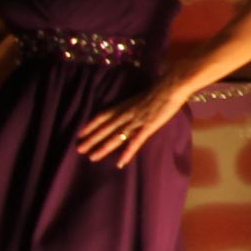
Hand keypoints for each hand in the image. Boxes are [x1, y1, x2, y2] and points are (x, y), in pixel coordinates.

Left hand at [73, 82, 193, 168]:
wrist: (171, 87)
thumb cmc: (160, 88)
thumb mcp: (142, 95)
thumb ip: (135, 104)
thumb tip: (133, 108)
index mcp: (124, 105)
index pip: (102, 116)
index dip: (91, 125)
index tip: (80, 133)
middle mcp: (126, 114)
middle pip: (105, 129)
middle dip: (92, 139)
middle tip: (79, 149)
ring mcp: (135, 122)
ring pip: (116, 137)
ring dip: (103, 148)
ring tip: (92, 158)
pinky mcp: (146, 128)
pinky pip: (134, 143)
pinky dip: (127, 153)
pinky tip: (120, 163)